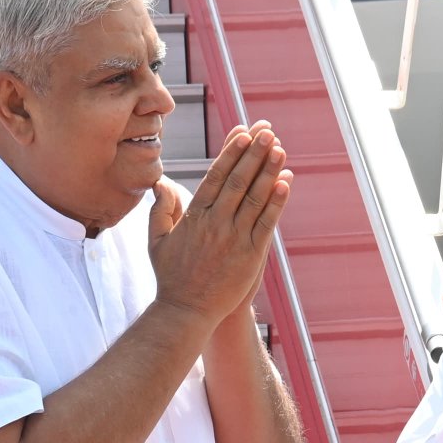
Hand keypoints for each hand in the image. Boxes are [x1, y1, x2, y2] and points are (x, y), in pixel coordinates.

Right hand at [149, 122, 292, 326]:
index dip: (231, 152)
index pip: (215, 176)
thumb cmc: (171, 277)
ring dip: (268, 171)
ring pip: (254, 198)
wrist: (185, 312)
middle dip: (253, 153)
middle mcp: (215, 223)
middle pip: (237, 180)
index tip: (243, 132)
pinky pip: (265, 224)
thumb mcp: (156, 240)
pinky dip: (276, 203)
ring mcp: (233, 239)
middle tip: (267, 130)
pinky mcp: (250, 256)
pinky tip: (286, 183)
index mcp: (194, 216)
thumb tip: (162, 183)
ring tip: (280, 148)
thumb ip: (161, 210)